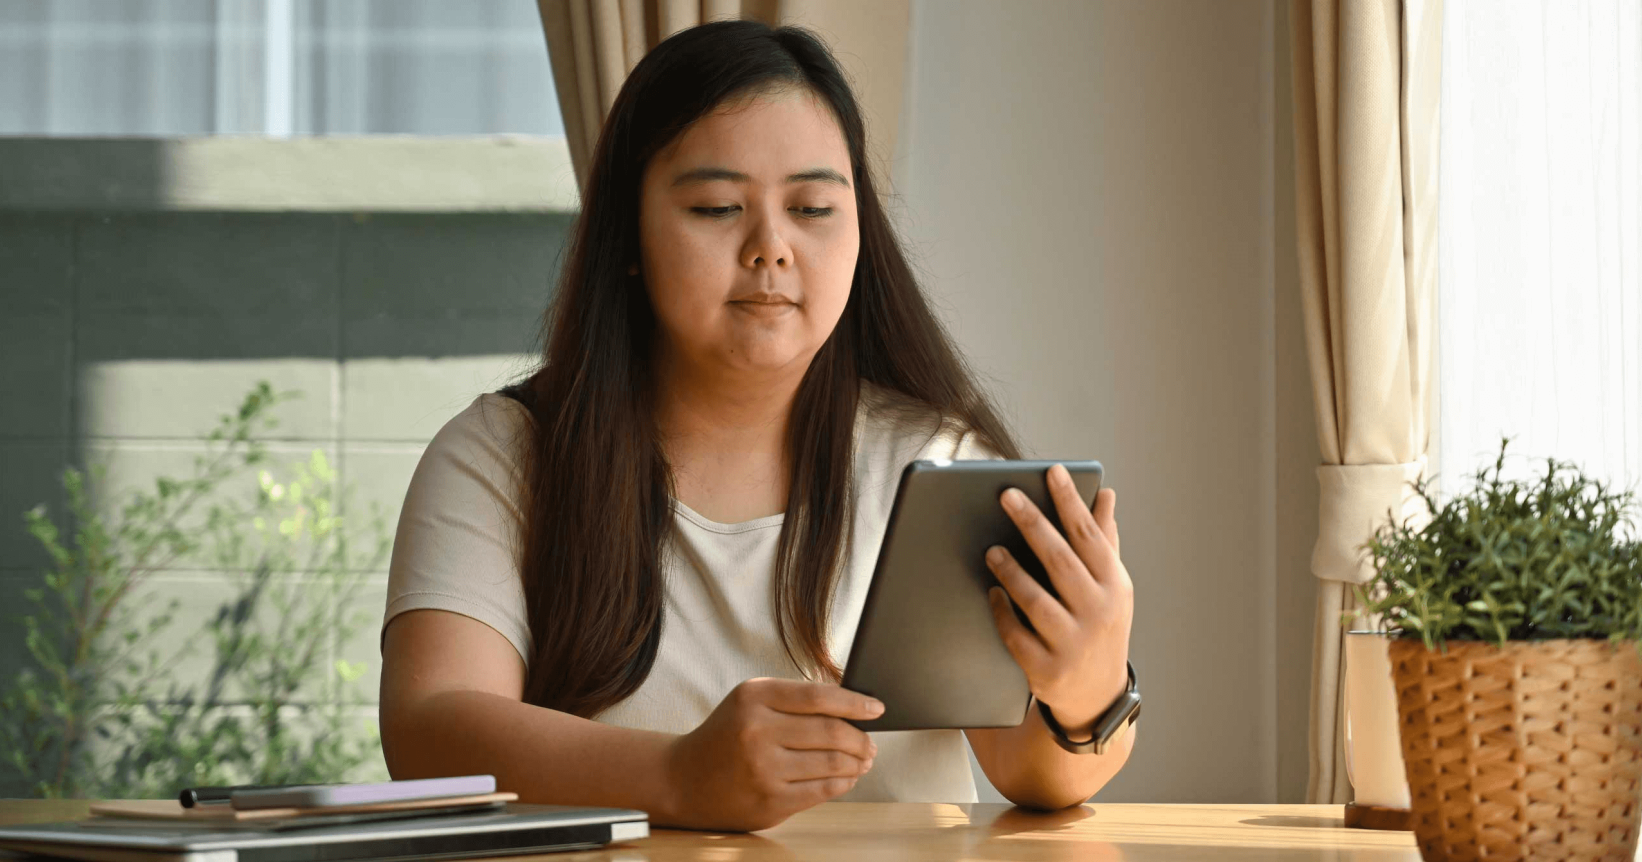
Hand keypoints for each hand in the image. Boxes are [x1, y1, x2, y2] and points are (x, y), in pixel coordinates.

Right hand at [664, 678, 882, 830]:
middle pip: (831, 731)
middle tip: (870, 742)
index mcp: (753, 698)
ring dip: (857, 762)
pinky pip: (822, 791)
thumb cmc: (726, 735)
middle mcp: (757, 731)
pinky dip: (843, 782)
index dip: (855, 702)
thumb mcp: (750, 701)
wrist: (683, 779)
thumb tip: (852, 705)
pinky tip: (847, 777)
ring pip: (832, 763)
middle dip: (861, 738)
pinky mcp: (770, 802)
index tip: (876, 707)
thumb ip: (794, 699)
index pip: (818, 696)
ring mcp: (763, 770)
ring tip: (863, 759)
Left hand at [986, 463, 1133, 737]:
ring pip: (1037, 601)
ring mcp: (1074, 643)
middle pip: (1061, 561)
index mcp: (1114, 585)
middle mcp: (1099, 612)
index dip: (1070, 502)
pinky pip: (1018, 637)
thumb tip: (1107, 494)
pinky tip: (991, 593)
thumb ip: (1105, 540)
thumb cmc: (1100, 625)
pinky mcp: (1048, 670)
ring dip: (1012, 572)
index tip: (1052, 471)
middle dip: (1033, 525)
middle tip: (1006, 495)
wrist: (1097, 696)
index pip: (1089, 535)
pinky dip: (1003, 614)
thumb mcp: (1111, 586)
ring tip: (991, 549)